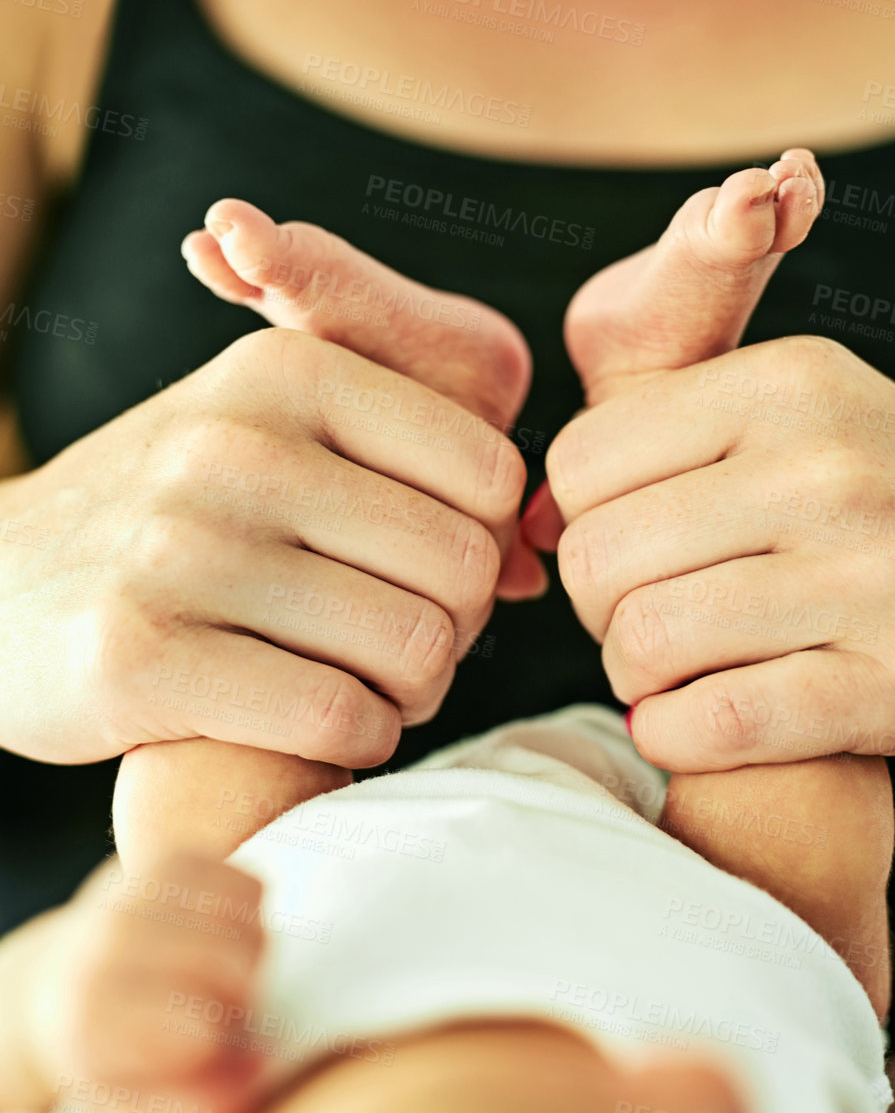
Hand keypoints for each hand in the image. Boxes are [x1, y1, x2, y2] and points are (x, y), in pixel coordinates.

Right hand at [0, 202, 539, 766]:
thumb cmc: (176, 517)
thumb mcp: (268, 430)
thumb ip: (405, 451)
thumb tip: (535, 556)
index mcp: (285, 371)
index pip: (489, 474)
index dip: (483, 545)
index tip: (426, 574)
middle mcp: (232, 444)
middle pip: (462, 567)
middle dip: (453, 629)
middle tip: (399, 650)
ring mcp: (179, 549)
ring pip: (413, 648)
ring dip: (408, 693)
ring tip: (360, 686)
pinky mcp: (141, 657)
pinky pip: (339, 718)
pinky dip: (356, 741)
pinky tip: (319, 725)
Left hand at [23, 852, 267, 1112]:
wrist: (60, 981)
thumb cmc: (109, 1053)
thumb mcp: (134, 1107)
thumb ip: (199, 1107)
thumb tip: (261, 1070)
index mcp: (89, 1012)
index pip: (201, 1032)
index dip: (217, 1049)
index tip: (196, 1052)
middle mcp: (108, 939)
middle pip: (239, 970)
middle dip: (240, 1001)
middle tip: (211, 1012)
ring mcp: (138, 889)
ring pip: (251, 927)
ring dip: (248, 959)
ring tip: (212, 977)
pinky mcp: (169, 857)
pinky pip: (253, 886)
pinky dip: (250, 918)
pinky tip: (216, 938)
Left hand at [536, 158, 894, 777]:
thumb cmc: (881, 514)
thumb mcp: (795, 419)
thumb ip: (657, 433)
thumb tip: (529, 518)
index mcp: (794, 381)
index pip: (582, 460)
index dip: (580, 524)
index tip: (631, 553)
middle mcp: (836, 464)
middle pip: (600, 557)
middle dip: (602, 610)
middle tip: (653, 624)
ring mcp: (879, 576)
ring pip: (645, 641)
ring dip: (637, 679)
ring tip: (680, 672)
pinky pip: (712, 721)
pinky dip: (674, 737)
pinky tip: (697, 723)